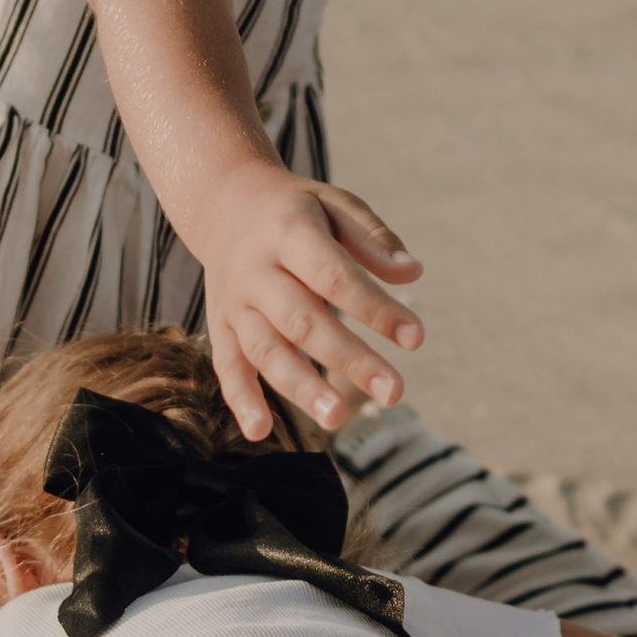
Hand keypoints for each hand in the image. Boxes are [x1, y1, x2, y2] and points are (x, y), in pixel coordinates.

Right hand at [190, 163, 423, 439]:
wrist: (224, 204)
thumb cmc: (296, 211)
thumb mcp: (335, 205)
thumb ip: (372, 239)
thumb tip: (412, 272)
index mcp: (288, 232)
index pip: (334, 276)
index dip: (375, 309)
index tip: (416, 338)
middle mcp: (255, 270)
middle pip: (302, 321)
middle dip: (349, 360)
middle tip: (394, 393)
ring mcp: (233, 302)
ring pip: (266, 350)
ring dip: (301, 388)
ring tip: (338, 420)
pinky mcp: (220, 325)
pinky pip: (227, 366)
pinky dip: (241, 400)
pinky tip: (260, 432)